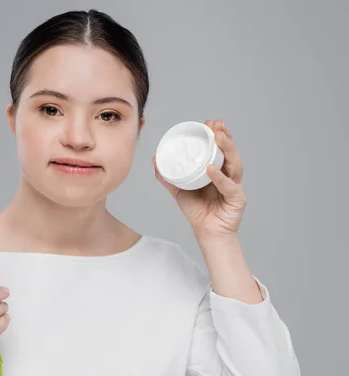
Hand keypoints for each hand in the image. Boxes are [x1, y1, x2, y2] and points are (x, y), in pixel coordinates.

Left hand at [152, 119, 245, 238]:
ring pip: (235, 163)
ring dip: (227, 149)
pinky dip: (220, 177)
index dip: (217, 134)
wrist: (207, 233)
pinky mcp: (238, 198)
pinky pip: (229, 186)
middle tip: (216, 125)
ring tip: (217, 137)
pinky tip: (211, 169)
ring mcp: (235, 185)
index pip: (221, 148)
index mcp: (219, 170)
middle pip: (230, 152)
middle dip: (225, 136)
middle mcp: (230, 175)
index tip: (209, 123)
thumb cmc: (197, 210)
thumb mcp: (179, 190)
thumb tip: (155, 160)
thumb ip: (168, 176)